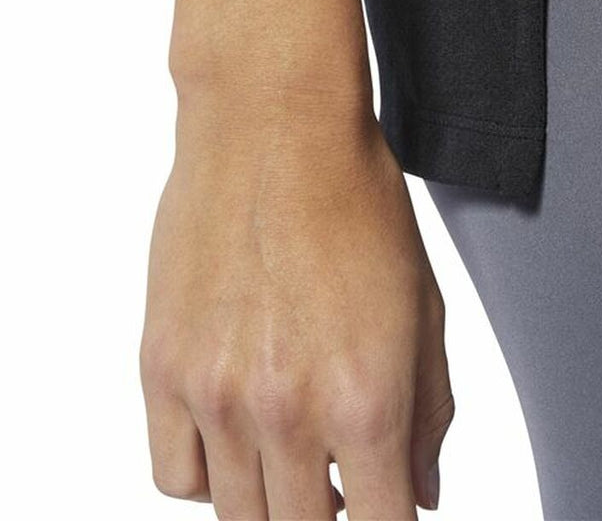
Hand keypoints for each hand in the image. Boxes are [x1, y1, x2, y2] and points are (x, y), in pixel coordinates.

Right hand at [139, 80, 452, 519]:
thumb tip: (425, 493)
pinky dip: (211, 474)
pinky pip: (175, 475)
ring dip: (276, 500)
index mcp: (366, 398)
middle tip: (347, 479)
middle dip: (335, 515)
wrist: (275, 129)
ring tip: (297, 452)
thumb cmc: (360, 204)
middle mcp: (286, 410)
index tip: (391, 508)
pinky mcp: (162, 367)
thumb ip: (430, 412)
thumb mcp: (423, 308)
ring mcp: (215, 394)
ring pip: (239, 515)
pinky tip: (240, 434)